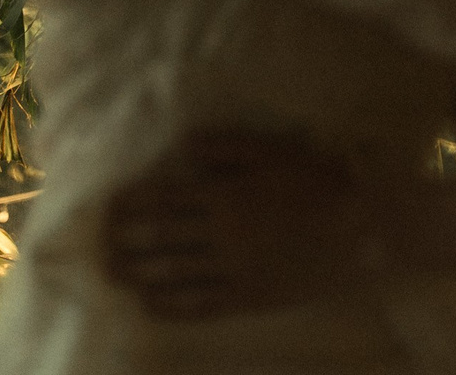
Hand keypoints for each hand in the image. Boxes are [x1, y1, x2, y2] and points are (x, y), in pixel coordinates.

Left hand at [100, 128, 370, 320]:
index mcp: (225, 197)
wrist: (358, 231)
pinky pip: (199, 306)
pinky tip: (150, 304)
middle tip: (97, 249)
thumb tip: (185, 149)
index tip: (107, 207)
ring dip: (139, 276)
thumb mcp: (272, 150)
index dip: (132, 206)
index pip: (164, 202)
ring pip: (173, 276)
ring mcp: (233, 273)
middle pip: (161, 242)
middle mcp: (221, 237)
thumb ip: (226, 148)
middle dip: (126, 244)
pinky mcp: (247, 299)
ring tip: (114, 276)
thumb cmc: (315, 181)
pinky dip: (170, 306)